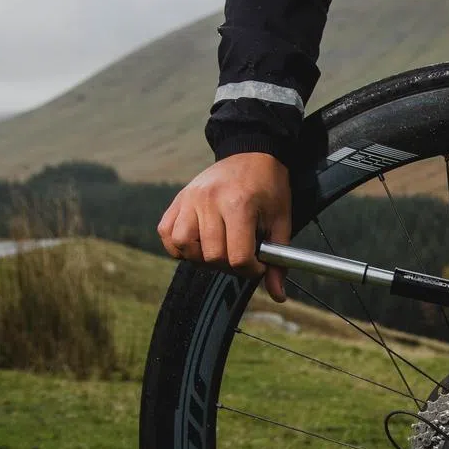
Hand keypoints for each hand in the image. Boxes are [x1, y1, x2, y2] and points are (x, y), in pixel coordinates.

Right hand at [158, 152, 291, 301]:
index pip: (238, 257)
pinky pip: (167, 232)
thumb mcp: (281, 221)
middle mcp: (209, 201)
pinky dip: (178, 245)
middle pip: (212, 256)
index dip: (251, 270)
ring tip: (218, 250)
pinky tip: (197, 243)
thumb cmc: (269, 188)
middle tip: (241, 256)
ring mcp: (190, 199)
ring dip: (200, 257)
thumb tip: (277, 295)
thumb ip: (279, 259)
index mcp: (238, 205)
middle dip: (229, 266)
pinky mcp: (179, 199)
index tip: (258, 265)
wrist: (252, 153)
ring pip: (183, 246)